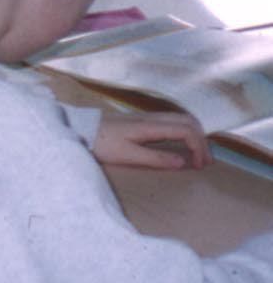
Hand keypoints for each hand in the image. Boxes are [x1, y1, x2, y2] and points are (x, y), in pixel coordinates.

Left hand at [92, 110, 209, 169]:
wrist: (78, 129)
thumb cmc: (100, 144)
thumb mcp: (127, 156)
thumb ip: (155, 159)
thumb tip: (183, 162)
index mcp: (151, 126)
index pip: (187, 131)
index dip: (198, 147)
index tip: (198, 166)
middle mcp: (152, 118)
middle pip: (189, 121)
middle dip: (201, 140)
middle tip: (204, 161)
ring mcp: (147, 117)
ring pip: (181, 119)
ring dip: (194, 135)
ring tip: (197, 154)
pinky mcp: (141, 120)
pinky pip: (171, 122)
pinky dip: (183, 132)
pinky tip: (180, 145)